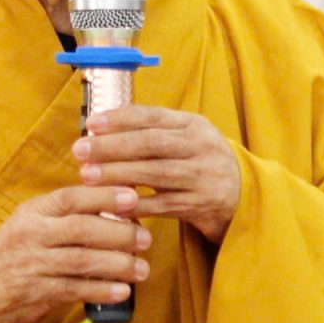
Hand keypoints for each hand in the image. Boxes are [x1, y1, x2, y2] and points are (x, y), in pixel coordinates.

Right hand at [0, 186, 151, 322]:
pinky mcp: (36, 292)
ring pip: (82, 261)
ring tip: (142, 268)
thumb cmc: (13, 251)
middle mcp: (33, 234)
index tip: (133, 197)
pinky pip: (75, 290)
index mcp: (34, 211)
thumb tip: (113, 204)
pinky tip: (122, 291)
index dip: (105, 196)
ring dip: (117, 265)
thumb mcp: (31, 222)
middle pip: (82, 229)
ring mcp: (34, 264)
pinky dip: (101, 290)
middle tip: (146, 239)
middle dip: (119, 234)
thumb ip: (64, 213)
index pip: (72, 198)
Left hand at [73, 106, 241, 243]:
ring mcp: (203, 176)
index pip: (152, 116)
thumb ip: (153, 130)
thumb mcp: (186, 137)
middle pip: (151, 143)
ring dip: (118, 174)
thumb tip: (101, 129)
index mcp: (193, 124)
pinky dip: (136, 205)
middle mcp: (200, 146)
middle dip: (112, 146)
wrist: (243, 195)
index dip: (119, 119)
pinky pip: (163, 206)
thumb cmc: (200, 161)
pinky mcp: (201, 204)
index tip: (91, 124)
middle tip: (80, 151)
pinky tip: (111, 205)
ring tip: (87, 176)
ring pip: (155, 173)